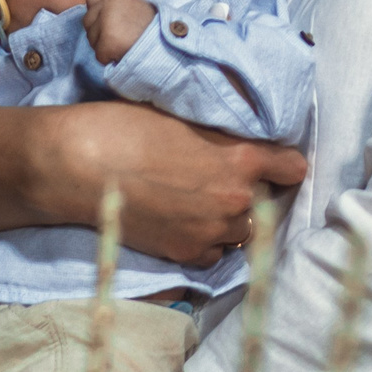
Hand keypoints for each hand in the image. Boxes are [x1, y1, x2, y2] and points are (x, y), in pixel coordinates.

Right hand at [40, 104, 305, 265]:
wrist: (79, 165)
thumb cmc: (126, 127)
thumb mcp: (186, 118)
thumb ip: (223, 137)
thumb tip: (242, 144)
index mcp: (242, 158)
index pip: (293, 168)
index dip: (283, 164)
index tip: (274, 164)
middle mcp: (235, 199)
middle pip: (268, 203)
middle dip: (252, 193)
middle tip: (222, 181)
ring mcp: (211, 231)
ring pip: (242, 231)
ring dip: (230, 219)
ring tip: (200, 203)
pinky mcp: (185, 253)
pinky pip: (214, 253)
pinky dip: (206, 241)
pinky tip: (184, 222)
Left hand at [83, 0, 158, 65]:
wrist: (168, 45)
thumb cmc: (153, 28)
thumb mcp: (136, 5)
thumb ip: (116, 5)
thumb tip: (95, 10)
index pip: (91, 0)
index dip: (98, 13)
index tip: (111, 22)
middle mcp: (109, 4)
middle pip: (87, 21)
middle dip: (98, 32)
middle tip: (120, 37)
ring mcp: (107, 23)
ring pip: (91, 39)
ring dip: (103, 46)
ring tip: (124, 44)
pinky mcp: (108, 41)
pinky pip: (99, 55)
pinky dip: (110, 59)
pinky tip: (124, 53)